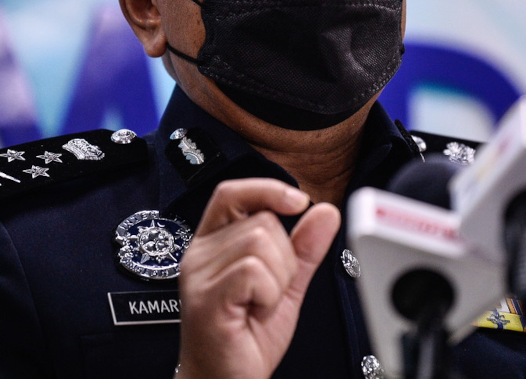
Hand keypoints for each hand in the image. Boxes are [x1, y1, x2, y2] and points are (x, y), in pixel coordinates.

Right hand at [175, 178, 341, 378]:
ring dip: (278, 277)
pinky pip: (254, 271)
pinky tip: (256, 311)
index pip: (232, 192)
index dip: (267, 188)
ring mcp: (200, 275)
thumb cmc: (246, 337)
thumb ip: (304, 247)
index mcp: (213, 243)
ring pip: (260, 242)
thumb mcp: (284, 284)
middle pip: (261, 220)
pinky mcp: (207, 299)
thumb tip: (325, 210)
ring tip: (261, 303)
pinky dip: (269, 293)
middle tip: (269, 292)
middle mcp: (201, 254)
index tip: (298, 202)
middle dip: (284, 256)